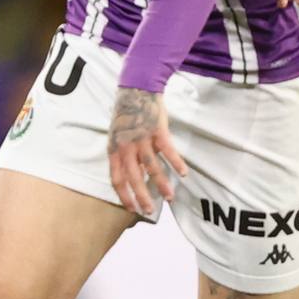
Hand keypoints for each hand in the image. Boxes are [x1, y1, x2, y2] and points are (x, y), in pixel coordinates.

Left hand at [107, 87, 184, 220]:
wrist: (136, 88)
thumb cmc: (127, 113)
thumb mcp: (118, 135)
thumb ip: (125, 154)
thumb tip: (137, 174)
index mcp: (114, 149)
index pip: (117, 179)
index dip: (124, 195)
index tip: (132, 208)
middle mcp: (127, 147)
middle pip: (134, 177)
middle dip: (142, 197)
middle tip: (150, 211)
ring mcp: (142, 139)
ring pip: (152, 167)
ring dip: (162, 184)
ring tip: (170, 198)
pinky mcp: (157, 131)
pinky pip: (168, 151)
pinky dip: (176, 163)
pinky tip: (183, 174)